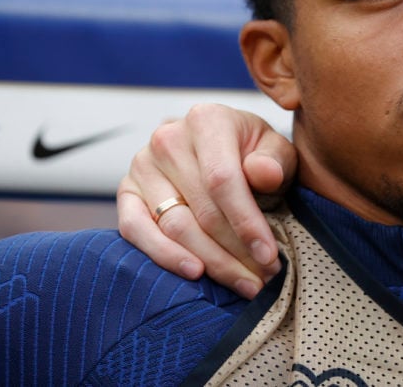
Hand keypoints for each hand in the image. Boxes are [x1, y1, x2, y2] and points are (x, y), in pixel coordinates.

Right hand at [117, 103, 295, 298]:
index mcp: (206, 120)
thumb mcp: (276, 151)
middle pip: (200, 209)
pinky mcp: (126, 192)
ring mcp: (141, 165)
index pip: (222, 180)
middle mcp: (167, 138)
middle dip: (236, 251)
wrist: (224, 150)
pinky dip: (164, 256)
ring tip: (244, 282)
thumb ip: (274, 161)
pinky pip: (136, 230)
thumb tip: (263, 174)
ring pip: (173, 226)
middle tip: (264, 278)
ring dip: (211, 262)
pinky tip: (195, 273)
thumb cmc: (254, 153)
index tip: (269, 255)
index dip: (246, 222)